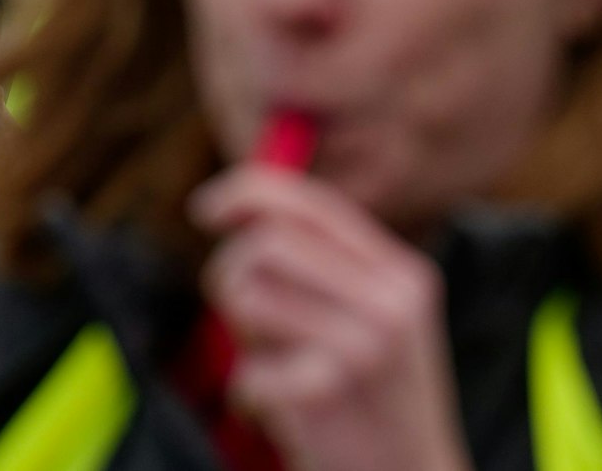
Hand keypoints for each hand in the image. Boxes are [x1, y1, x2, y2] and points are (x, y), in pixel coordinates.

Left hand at [191, 166, 471, 470]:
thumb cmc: (367, 404)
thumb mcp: (364, 322)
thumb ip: (318, 267)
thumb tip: (239, 213)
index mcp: (399, 272)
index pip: (311, 203)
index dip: (246, 193)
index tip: (202, 210)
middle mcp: (392, 298)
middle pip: (267, 244)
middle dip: (232, 278)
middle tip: (247, 329)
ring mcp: (369, 343)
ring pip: (249, 296)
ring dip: (242, 337)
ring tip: (274, 367)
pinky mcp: (336, 390)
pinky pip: (250, 370)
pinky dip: (248, 392)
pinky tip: (272, 408)